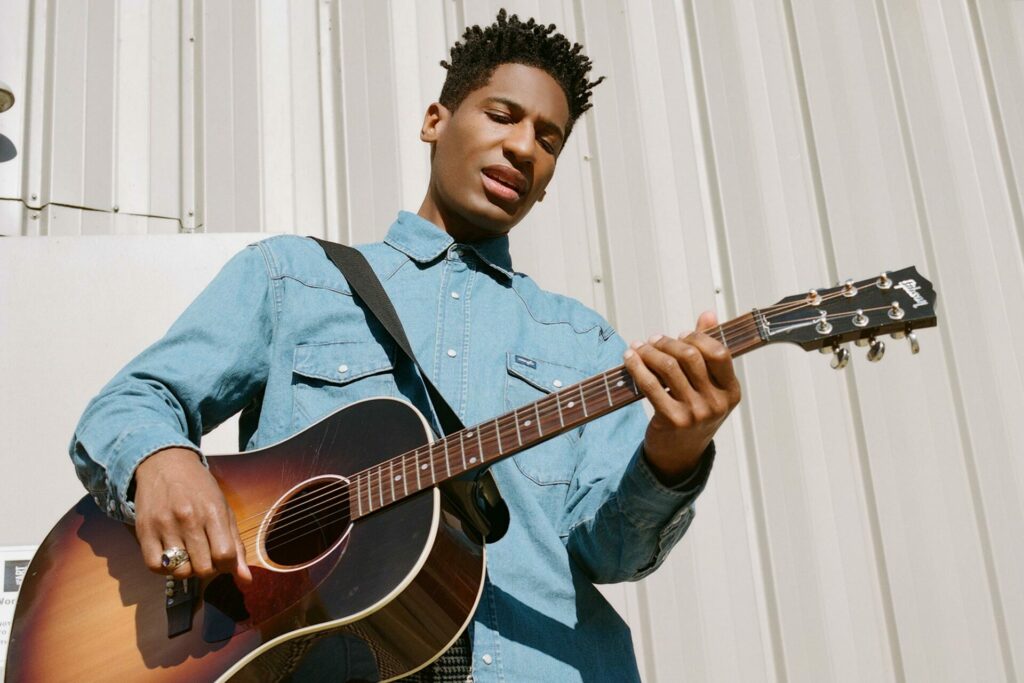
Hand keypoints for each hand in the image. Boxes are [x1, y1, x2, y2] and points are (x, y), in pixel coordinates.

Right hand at [134, 447, 251, 583]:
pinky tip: (171, 557)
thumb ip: (235, 544)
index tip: (223, 560)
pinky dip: (165, 569)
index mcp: (213, 512)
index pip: (225, 555)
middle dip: (208, 569)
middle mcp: (188, 519)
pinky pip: (154, 566)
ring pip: (179, 571)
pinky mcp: (144, 530)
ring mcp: (164, 525)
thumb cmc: (199, 488)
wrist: (165, 464)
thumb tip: (246, 579)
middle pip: (203, 568)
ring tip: (188, 555)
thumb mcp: (223, 508)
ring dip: (187, 569)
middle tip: (205, 556)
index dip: (227, 566)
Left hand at [623, 311, 741, 484]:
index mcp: (731, 392)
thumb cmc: (695, 414)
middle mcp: (716, 403)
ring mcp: (694, 413)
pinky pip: (650, 384)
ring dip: (648, 351)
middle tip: (653, 340)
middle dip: (667, 342)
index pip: (718, 352)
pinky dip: (636, 367)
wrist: (680, 454)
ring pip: (668, 367)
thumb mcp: (709, 387)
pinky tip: (629, 359)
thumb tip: (708, 315)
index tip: (680, 335)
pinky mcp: (671, 420)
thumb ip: (709, 350)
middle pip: (690, 356)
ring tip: (639, 348)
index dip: (697, 337)